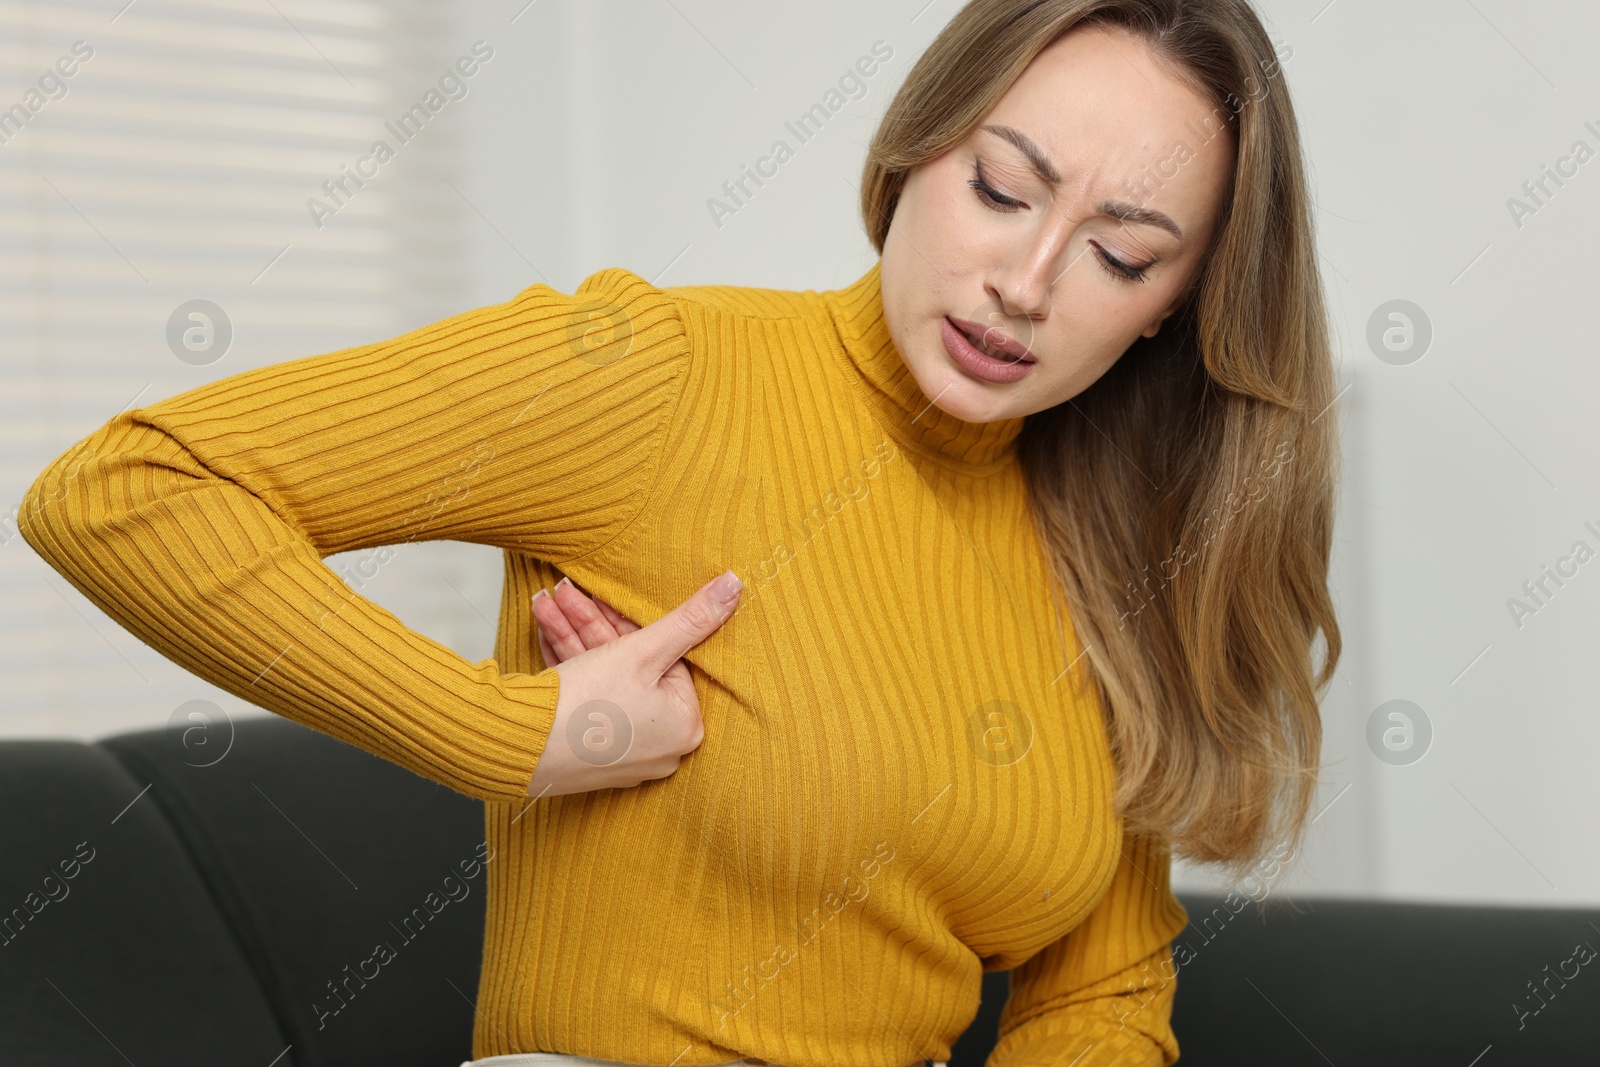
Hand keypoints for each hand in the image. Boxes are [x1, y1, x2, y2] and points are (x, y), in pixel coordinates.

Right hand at [524, 570, 741, 798]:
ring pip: (602, 678)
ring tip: (546, 603)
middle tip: (567, 593)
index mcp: (684, 726)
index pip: (667, 660)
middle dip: (594, 623)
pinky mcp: (586, 752)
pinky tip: (545, 629)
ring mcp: (620, 752)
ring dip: (573, 635)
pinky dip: (567, 664)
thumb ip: (691, 618)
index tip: (605, 596)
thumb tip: (735, 586)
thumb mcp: (644, 651)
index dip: (634, 624)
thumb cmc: (587, 705)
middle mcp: (659, 746)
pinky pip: (585, 698)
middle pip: (632, 667)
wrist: (520, 745)